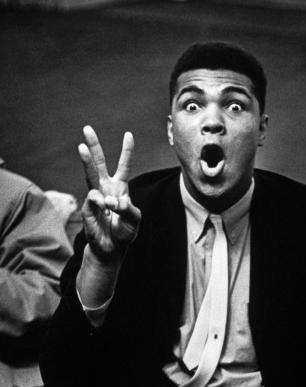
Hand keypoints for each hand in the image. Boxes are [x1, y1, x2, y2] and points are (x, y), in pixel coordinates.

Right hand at [78, 125, 140, 262]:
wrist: (112, 249)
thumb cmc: (124, 232)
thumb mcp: (134, 219)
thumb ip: (128, 209)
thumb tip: (111, 201)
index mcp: (119, 188)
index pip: (123, 166)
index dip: (126, 151)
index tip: (129, 134)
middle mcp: (105, 189)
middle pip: (98, 163)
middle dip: (93, 146)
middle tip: (87, 128)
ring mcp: (95, 198)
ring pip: (90, 175)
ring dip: (86, 161)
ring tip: (81, 148)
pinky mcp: (87, 209)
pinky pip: (93, 200)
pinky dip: (100, 203)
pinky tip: (105, 208)